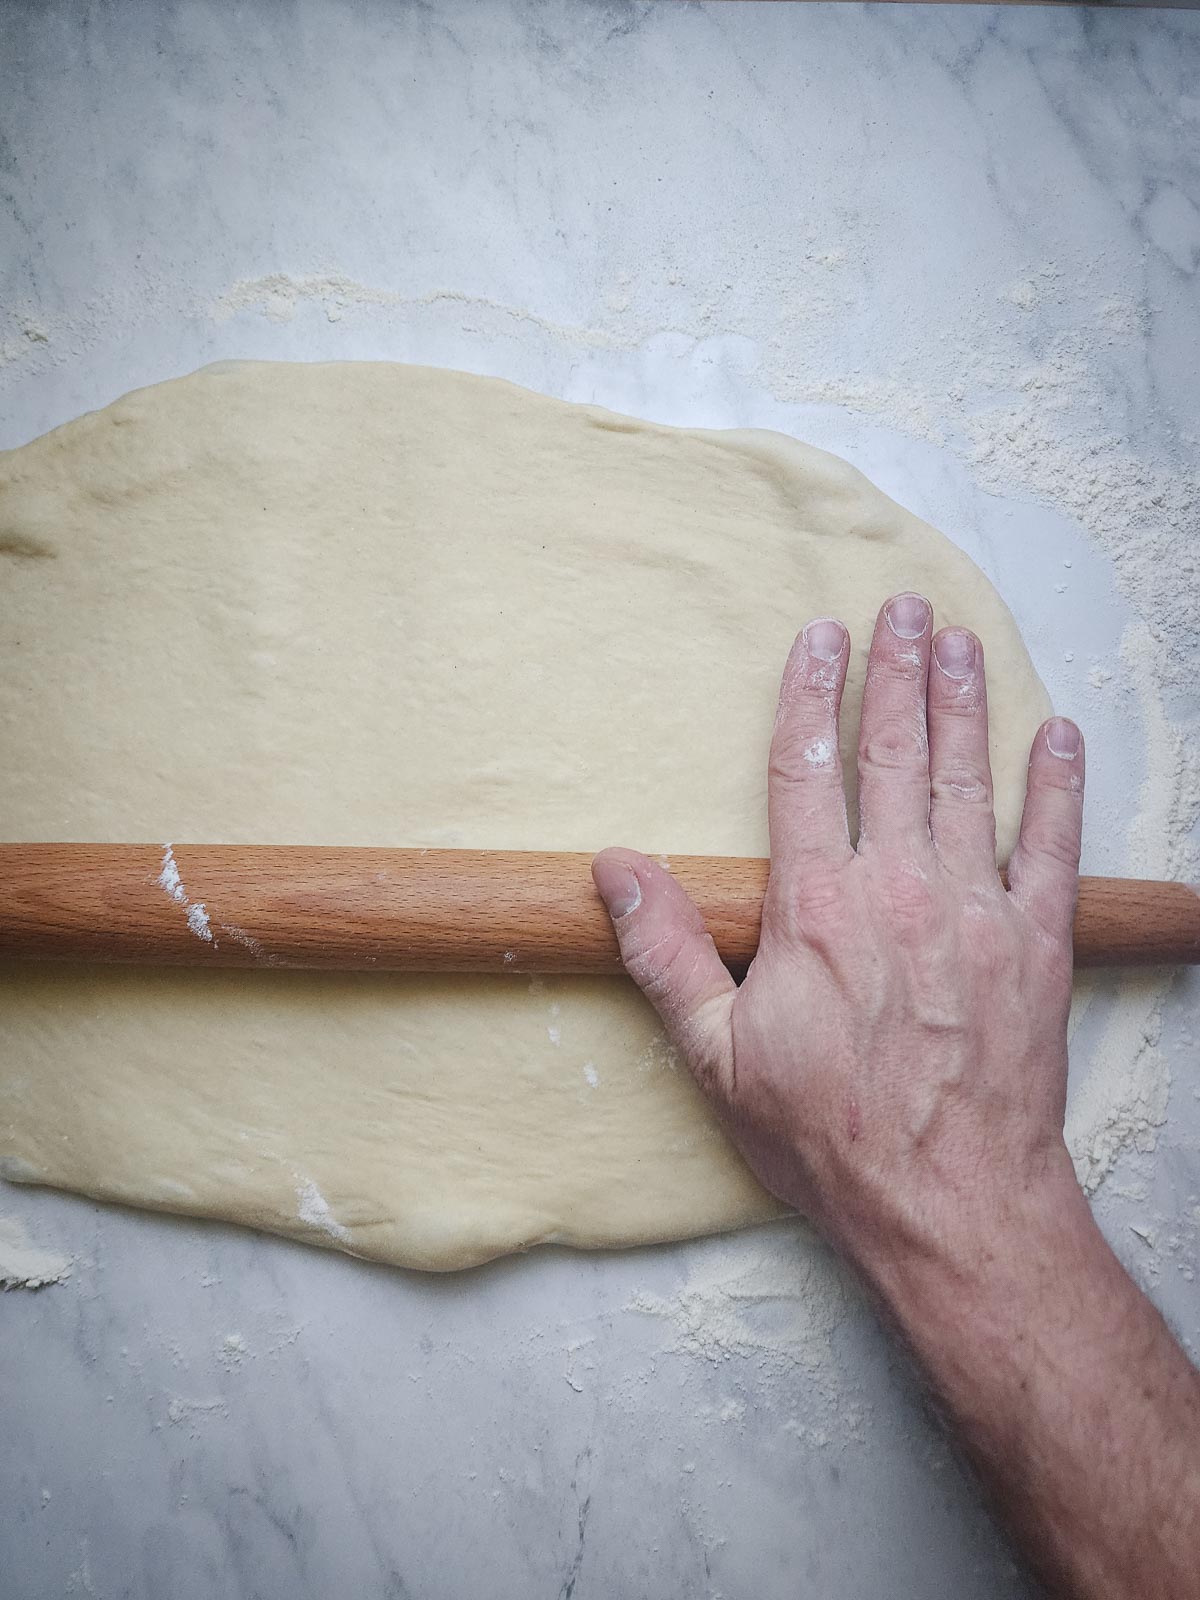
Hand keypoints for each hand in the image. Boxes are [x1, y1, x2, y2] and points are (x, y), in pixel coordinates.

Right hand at [592, 592, 1086, 1278]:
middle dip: (898, 673)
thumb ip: (665, 952)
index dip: (811, 697)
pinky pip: (1053, 847)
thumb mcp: (715, 1056)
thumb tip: (615, 868)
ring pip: (971, 781)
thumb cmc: (827, 1136)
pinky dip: (1057, 787)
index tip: (820, 639)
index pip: (806, 773)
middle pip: (896, 755)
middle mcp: (901, 890)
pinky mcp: (1039, 944)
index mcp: (818, 908)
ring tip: (962, 642)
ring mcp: (977, 912)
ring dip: (966, 705)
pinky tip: (1060, 737)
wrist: (949, 1203)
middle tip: (905, 609)